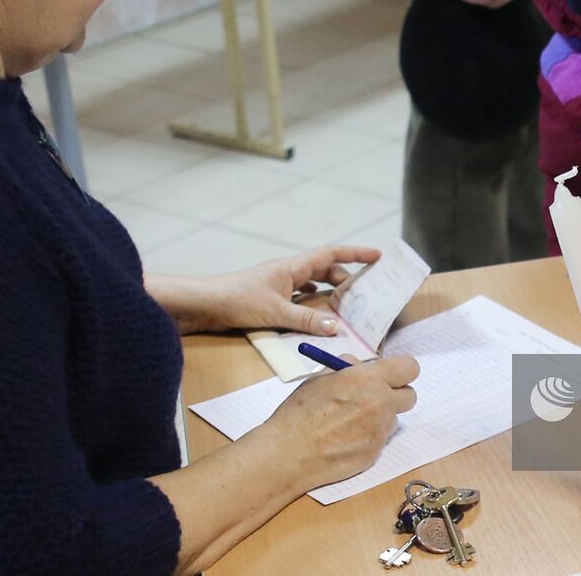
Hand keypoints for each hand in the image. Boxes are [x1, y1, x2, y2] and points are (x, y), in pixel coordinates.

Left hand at [166, 246, 380, 334]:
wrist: (203, 304)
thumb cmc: (237, 300)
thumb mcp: (276, 312)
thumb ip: (307, 319)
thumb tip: (337, 326)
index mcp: (292, 267)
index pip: (331, 254)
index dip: (356, 253)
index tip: (378, 255)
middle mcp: (287, 272)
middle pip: (324, 270)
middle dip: (346, 279)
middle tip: (365, 292)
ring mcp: (278, 285)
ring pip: (311, 285)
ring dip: (328, 293)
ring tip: (346, 308)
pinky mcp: (268, 299)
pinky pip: (299, 298)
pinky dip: (312, 305)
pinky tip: (316, 318)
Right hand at [268, 355, 419, 485]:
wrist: (288, 454)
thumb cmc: (299, 413)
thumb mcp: (320, 378)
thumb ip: (347, 368)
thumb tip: (361, 365)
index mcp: (368, 379)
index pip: (409, 367)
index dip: (401, 371)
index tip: (391, 374)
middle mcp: (380, 404)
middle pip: (409, 396)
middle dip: (395, 394)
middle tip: (375, 397)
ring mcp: (379, 432)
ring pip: (393, 419)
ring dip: (380, 417)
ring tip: (349, 421)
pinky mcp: (375, 454)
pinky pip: (380, 439)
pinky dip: (368, 437)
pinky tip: (344, 439)